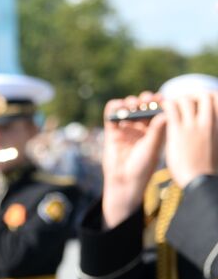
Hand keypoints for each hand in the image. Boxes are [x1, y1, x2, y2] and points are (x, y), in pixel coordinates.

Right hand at [100, 93, 167, 228]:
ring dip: (129, 103)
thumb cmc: (142, 167)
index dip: (158, 104)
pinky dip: (114, 108)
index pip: (156, 113)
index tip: (159, 98)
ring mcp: (126, 130)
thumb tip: (165, 112)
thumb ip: (157, 130)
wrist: (124, 180)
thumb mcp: (152, 147)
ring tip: (132, 103)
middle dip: (144, 101)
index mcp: (154, 132)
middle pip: (141, 108)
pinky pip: (111, 116)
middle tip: (145, 98)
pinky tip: (118, 105)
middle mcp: (140, 129)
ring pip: (127, 110)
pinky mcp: (112, 132)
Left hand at [164, 92, 217, 189]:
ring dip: (177, 101)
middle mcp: (210, 121)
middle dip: (193, 96)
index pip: (217, 99)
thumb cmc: (210, 167)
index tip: (202, 102)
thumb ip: (213, 132)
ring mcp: (194, 124)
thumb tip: (212, 129)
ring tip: (171, 107)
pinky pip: (171, 108)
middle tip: (184, 103)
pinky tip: (162, 111)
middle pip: (204, 96)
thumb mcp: (216, 144)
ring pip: (185, 100)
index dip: (210, 97)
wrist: (201, 180)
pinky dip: (166, 106)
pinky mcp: (178, 130)